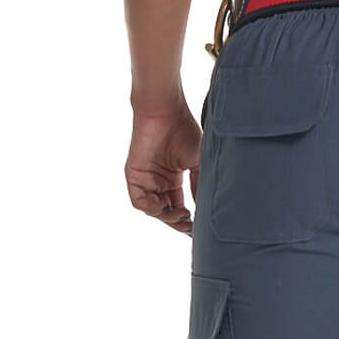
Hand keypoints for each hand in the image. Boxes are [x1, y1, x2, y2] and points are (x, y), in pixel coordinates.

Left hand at [125, 103, 201, 233]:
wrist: (166, 112)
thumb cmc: (184, 130)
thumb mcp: (198, 162)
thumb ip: (199, 185)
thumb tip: (204, 207)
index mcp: (172, 178)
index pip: (178, 206)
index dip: (187, 219)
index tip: (198, 227)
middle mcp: (158, 181)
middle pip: (166, 211)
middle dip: (177, 222)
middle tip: (189, 226)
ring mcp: (146, 179)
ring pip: (153, 210)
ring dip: (166, 217)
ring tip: (181, 215)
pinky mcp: (134, 176)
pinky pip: (139, 201)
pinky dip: (151, 208)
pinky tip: (164, 207)